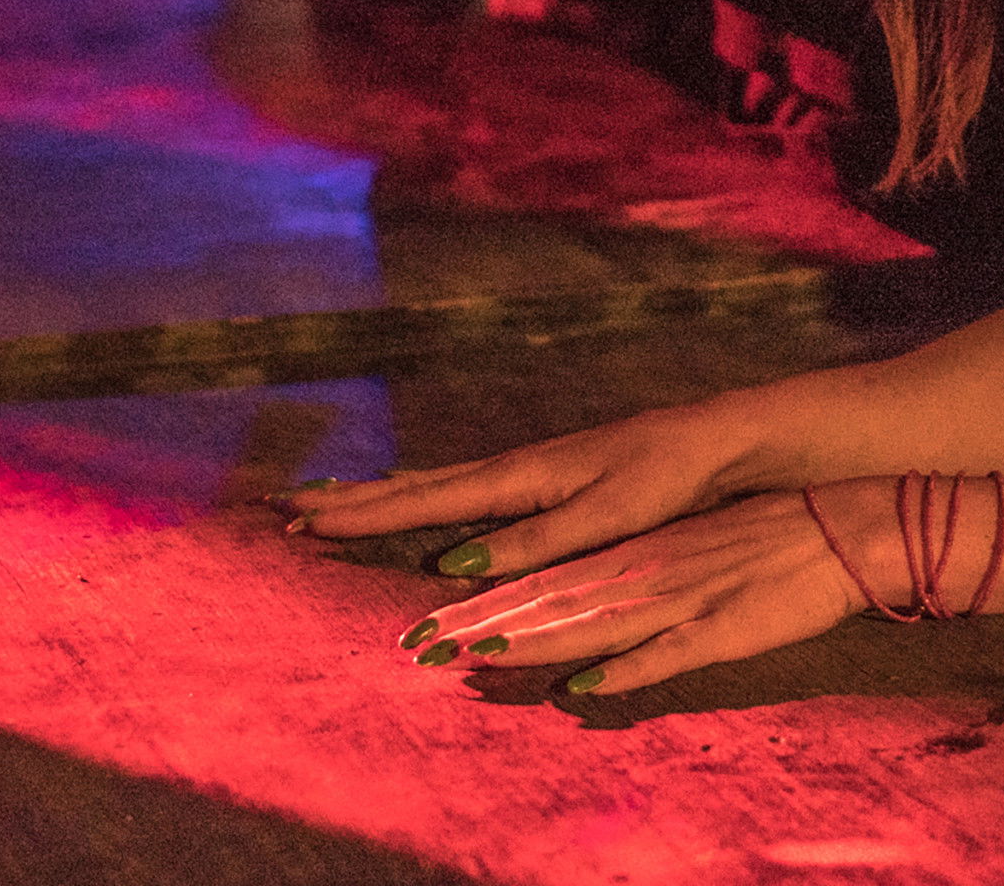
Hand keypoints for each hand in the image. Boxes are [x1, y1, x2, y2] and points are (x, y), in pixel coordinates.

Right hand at [279, 410, 732, 582]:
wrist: (718, 438)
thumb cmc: (668, 476)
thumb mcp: (604, 515)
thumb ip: (533, 542)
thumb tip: (453, 566)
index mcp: (522, 476)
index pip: (426, 499)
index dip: (364, 514)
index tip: (304, 519)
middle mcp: (516, 468)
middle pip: (417, 486)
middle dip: (353, 501)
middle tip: (286, 508)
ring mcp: (529, 470)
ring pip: (437, 484)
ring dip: (381, 495)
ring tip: (330, 502)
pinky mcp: (547, 477)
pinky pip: (465, 489)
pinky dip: (425, 494)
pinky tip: (418, 499)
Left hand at [394, 487, 870, 695]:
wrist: (844, 530)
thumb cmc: (766, 543)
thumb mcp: (690, 556)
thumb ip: (635, 588)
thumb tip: (584, 626)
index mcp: (635, 559)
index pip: (543, 584)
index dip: (481, 608)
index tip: (423, 630)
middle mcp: (646, 576)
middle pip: (552, 605)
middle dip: (482, 627)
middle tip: (417, 646)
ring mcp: (682, 602)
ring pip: (594, 626)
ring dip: (534, 644)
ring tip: (474, 659)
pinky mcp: (722, 630)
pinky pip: (665, 655)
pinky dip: (623, 671)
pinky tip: (583, 688)